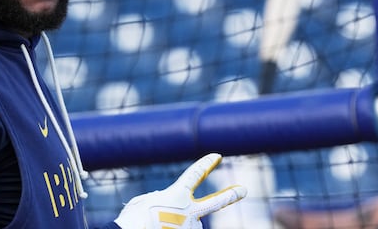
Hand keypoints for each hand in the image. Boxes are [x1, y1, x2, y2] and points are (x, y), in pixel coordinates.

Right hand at [114, 153, 246, 228]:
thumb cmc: (134, 219)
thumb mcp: (145, 201)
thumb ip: (162, 199)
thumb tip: (172, 206)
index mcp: (176, 195)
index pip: (195, 175)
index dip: (206, 164)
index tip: (217, 156)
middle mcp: (189, 212)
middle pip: (216, 202)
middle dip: (230, 195)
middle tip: (244, 190)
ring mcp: (191, 228)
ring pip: (188, 224)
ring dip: (177, 224)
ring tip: (158, 226)